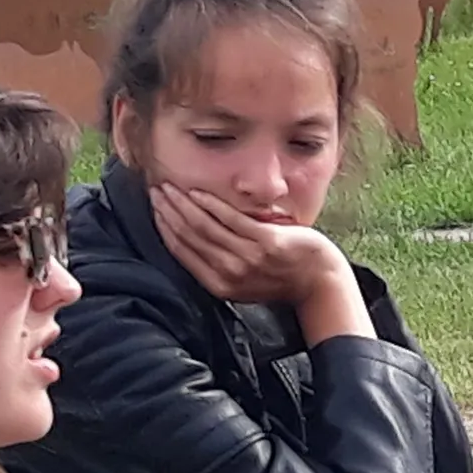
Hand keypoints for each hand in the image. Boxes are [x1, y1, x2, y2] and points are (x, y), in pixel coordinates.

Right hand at [151, 183, 363, 326]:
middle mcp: (230, 274)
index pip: (182, 252)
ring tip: (170, 187)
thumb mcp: (242, 279)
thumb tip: (190, 239)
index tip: (155, 208)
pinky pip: (231, 219)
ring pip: (204, 226)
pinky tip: (198, 192)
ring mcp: (247, 259)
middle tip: (156, 190)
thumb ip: (218, 264)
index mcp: (219, 286)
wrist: (318, 281)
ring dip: (183, 203)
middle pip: (189, 236)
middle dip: (168, 211)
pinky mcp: (265, 243)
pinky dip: (211, 204)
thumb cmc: (280, 276)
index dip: (165, 227)